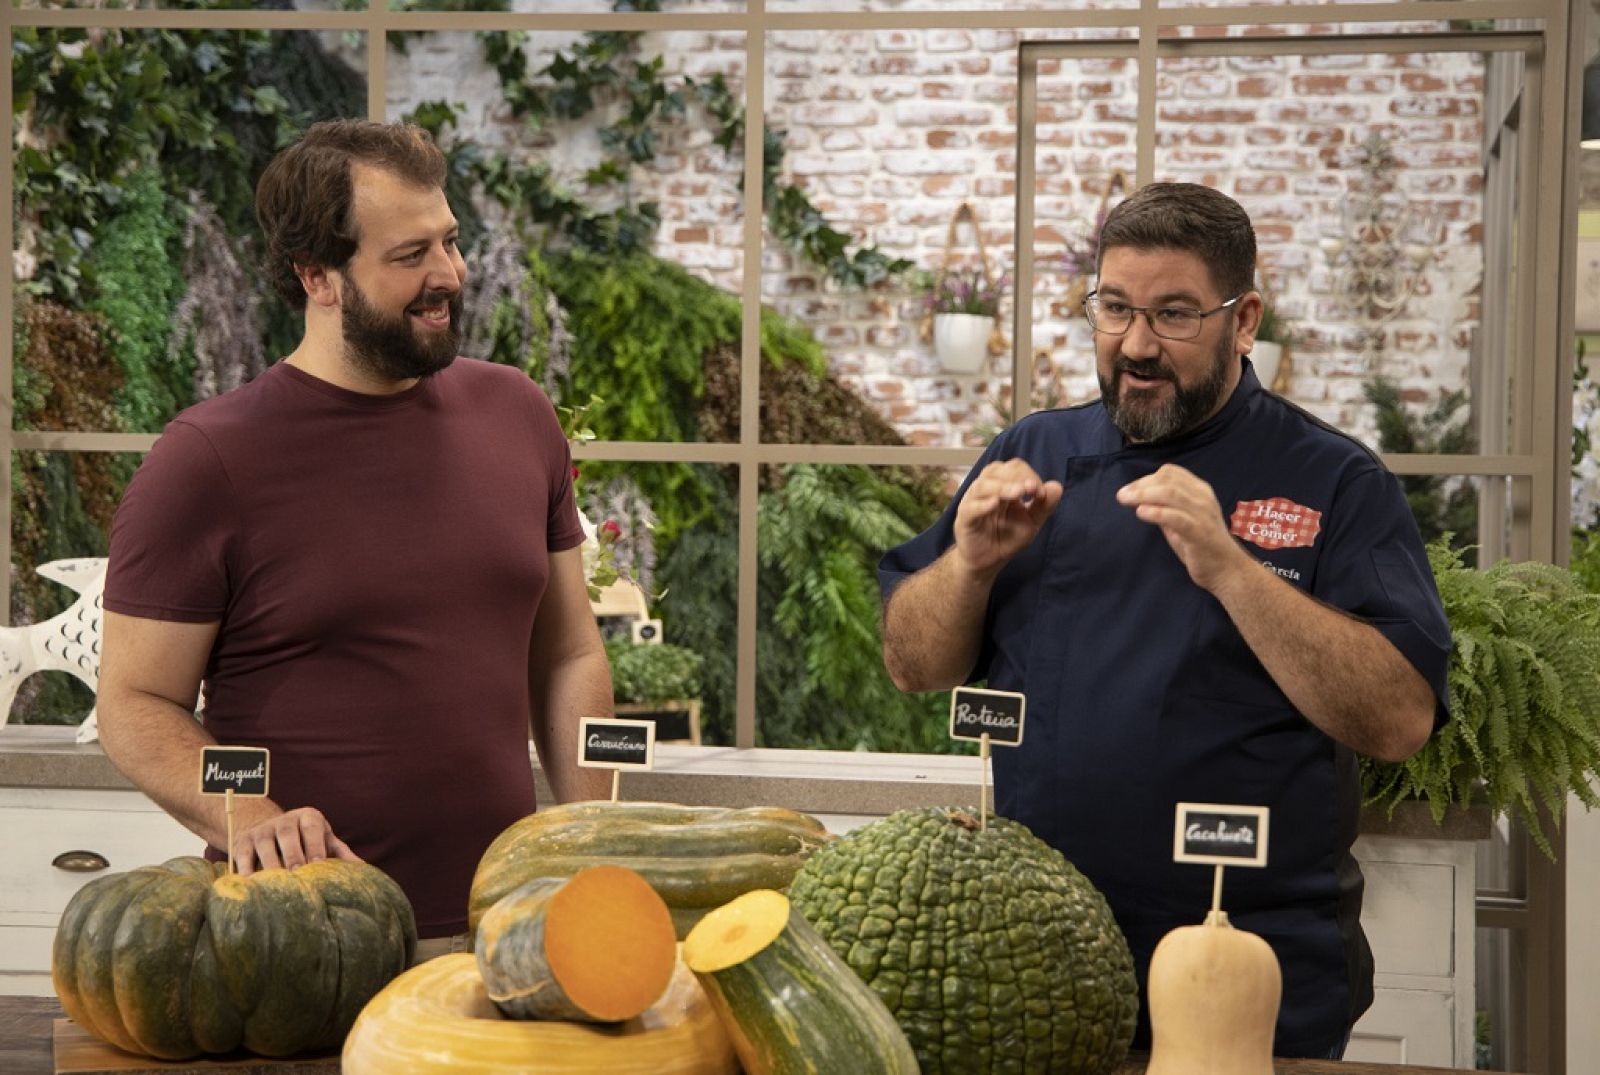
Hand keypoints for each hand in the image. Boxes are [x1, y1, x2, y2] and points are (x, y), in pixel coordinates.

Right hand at [232, 805, 362, 874]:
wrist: (271, 830)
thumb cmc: (306, 841)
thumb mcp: (325, 841)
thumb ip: (341, 855)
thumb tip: (365, 872)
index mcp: (308, 817)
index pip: (312, 828)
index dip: (315, 845)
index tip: (317, 865)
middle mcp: (284, 820)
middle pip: (288, 835)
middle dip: (293, 855)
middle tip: (297, 875)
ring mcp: (262, 830)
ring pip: (265, 845)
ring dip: (270, 864)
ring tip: (276, 884)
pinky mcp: (242, 841)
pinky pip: (242, 855)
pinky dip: (245, 870)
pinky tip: (252, 886)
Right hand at [952, 460, 1062, 577]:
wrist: (988, 562)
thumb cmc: (1007, 538)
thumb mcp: (1032, 522)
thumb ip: (1044, 506)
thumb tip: (1057, 486)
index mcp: (1002, 485)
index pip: (1014, 468)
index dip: (1028, 475)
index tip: (1040, 492)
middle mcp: (986, 489)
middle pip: (996, 470)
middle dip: (1016, 477)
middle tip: (1031, 490)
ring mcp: (972, 502)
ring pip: (982, 485)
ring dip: (1002, 487)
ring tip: (1018, 493)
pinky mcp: (964, 520)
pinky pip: (970, 508)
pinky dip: (982, 504)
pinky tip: (994, 504)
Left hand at [1115, 464, 1249, 592]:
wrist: (1227, 570)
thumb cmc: (1201, 546)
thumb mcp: (1181, 522)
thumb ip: (1165, 509)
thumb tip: (1141, 500)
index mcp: (1200, 491)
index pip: (1171, 472)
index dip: (1146, 478)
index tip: (1129, 489)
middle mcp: (1203, 498)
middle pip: (1168, 480)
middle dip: (1140, 485)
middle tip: (1122, 495)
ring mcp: (1203, 514)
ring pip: (1171, 494)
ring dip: (1143, 495)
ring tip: (1126, 501)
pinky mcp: (1199, 531)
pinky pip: (1175, 517)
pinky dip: (1155, 512)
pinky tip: (1141, 513)